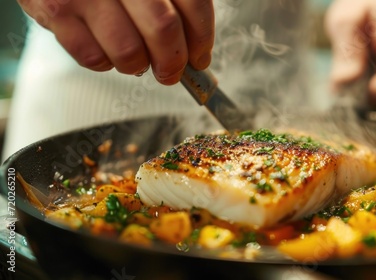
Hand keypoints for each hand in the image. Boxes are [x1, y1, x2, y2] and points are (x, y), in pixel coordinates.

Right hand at [18, 0, 214, 84]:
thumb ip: (170, 5)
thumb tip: (195, 51)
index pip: (193, 3)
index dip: (201, 38)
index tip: (200, 57)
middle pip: (163, 29)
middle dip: (172, 62)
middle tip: (171, 72)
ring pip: (129, 52)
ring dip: (137, 65)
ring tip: (135, 59)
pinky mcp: (56, 11)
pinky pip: (93, 58)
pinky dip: (105, 63)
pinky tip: (105, 48)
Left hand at [324, 0, 375, 106]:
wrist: (367, 0)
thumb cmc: (359, 5)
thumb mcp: (346, 23)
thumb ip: (348, 53)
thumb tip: (345, 83)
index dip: (374, 91)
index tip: (350, 96)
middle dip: (372, 91)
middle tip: (344, 87)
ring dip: (375, 90)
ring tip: (355, 73)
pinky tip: (366, 74)